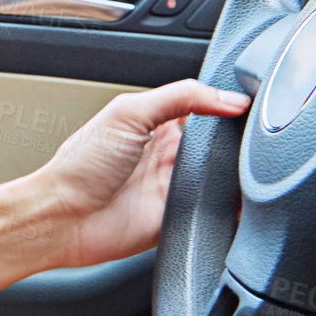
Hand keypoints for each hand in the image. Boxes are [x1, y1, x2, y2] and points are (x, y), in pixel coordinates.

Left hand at [28, 79, 251, 269]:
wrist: (66, 217)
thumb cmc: (80, 164)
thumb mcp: (127, 112)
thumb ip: (179, 97)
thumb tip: (227, 98)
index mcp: (156, 124)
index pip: (203, 108)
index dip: (225, 106)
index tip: (248, 105)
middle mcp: (169, 155)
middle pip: (220, 144)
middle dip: (237, 143)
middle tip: (250, 140)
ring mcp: (176, 187)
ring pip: (225, 177)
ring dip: (237, 174)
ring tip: (242, 169)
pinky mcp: (182, 218)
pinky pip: (219, 211)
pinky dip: (233, 206)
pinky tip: (234, 198)